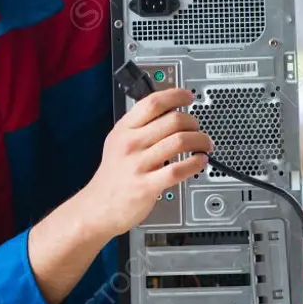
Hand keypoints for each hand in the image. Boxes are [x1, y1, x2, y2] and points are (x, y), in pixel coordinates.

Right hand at [77, 88, 212, 238]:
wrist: (97, 207)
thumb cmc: (112, 176)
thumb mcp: (117, 142)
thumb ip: (139, 127)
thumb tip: (169, 112)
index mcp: (124, 129)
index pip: (152, 103)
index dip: (175, 96)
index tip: (188, 97)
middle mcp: (130, 144)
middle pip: (173, 120)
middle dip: (194, 123)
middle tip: (198, 129)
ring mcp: (138, 164)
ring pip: (180, 142)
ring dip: (200, 141)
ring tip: (204, 145)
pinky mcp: (147, 185)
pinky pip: (178, 170)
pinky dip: (195, 163)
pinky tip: (200, 162)